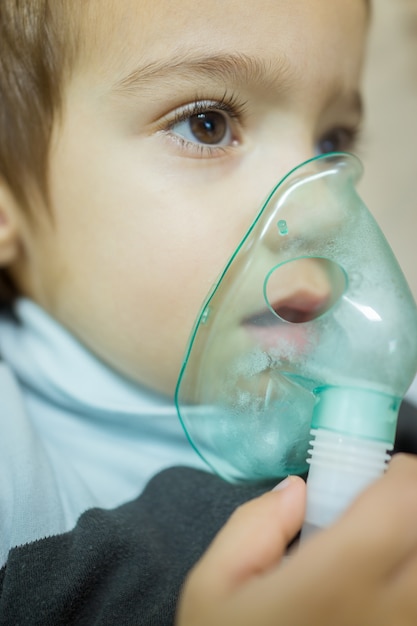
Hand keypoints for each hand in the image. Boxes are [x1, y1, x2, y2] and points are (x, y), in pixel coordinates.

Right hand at [176, 454, 416, 625]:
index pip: (400, 508)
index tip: (384, 470)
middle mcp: (383, 615)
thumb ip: (252, 527)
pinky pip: (415, 601)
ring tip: (380, 541)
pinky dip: (406, 575)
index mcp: (330, 587)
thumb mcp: (211, 588)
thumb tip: (298, 492)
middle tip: (386, 503)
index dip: (403, 476)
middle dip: (412, 504)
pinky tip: (382, 580)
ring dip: (410, 539)